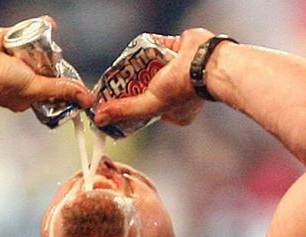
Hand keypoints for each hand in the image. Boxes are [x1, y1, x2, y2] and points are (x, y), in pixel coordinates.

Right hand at [0, 20, 93, 112]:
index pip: (53, 89)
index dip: (64, 84)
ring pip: (39, 49)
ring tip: (43, 46)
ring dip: (45, 46)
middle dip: (53, 63)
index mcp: (28, 95)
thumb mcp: (37, 89)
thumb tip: (85, 98)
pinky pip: (28, 31)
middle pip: (48, 68)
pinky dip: (37, 27)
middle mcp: (23, 77)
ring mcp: (17, 58)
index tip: (73, 80)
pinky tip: (44, 27)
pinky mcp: (11, 39)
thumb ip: (62, 90)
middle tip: (52, 61)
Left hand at [94, 29, 214, 127]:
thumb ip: (125, 110)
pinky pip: (157, 48)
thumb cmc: (184, 89)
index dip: (131, 104)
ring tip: (125, 65)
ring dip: (138, 66)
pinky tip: (137, 50)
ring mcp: (178, 71)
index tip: (115, 100)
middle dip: (132, 84)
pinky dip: (147, 48)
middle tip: (115, 81)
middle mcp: (178, 93)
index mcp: (175, 113)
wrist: (206, 60)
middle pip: (147, 88)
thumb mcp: (149, 106)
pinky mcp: (178, 50)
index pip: (146, 108)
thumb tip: (100, 119)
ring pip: (150, 68)